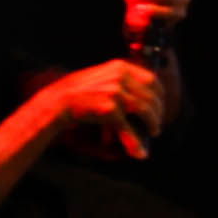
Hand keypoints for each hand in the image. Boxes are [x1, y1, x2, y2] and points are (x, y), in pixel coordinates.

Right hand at [41, 59, 168, 145]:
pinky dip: (135, 142)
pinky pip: (128, 128)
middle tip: (157, 123)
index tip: (161, 105)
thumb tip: (143, 95)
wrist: (56, 102)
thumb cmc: (78, 92)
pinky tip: (139, 151)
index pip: (151, 80)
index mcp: (120, 67)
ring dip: (153, 124)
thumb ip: (121, 80)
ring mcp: (115, 92)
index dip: (160, 95)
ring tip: (153, 132)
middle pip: (151, 96)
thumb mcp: (101, 76)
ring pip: (145, 110)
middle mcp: (120, 77)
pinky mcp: (109, 109)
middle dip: (158, 112)